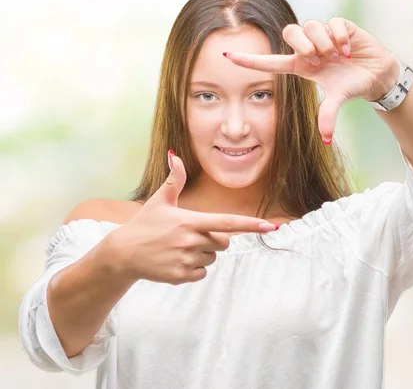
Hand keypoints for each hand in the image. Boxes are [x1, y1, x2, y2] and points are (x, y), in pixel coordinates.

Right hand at [110, 152, 276, 284]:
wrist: (122, 254)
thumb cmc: (144, 224)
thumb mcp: (159, 201)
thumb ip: (173, 180)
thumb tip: (173, 155)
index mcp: (190, 221)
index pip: (228, 222)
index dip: (251, 225)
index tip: (271, 226)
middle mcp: (191, 241)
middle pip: (223, 243)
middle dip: (213, 240)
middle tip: (188, 237)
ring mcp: (186, 260)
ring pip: (212, 259)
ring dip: (202, 255)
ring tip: (178, 249)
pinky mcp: (181, 276)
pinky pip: (202, 274)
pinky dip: (193, 269)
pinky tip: (175, 262)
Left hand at [224, 17, 400, 142]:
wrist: (377, 74)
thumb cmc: (352, 85)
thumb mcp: (338, 99)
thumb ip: (329, 116)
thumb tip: (326, 140)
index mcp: (301, 66)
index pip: (270, 62)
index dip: (249, 60)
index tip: (227, 55)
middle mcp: (308, 49)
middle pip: (290, 33)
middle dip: (304, 45)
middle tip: (321, 60)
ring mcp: (323, 35)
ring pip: (311, 27)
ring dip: (325, 43)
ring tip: (338, 57)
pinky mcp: (339, 26)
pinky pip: (332, 23)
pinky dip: (341, 38)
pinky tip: (348, 50)